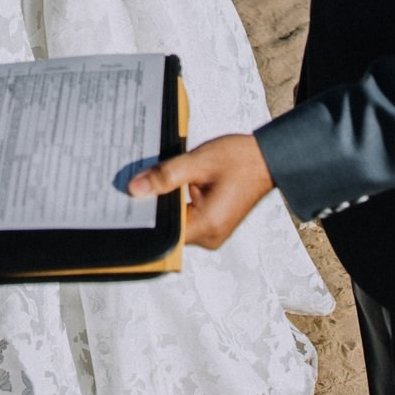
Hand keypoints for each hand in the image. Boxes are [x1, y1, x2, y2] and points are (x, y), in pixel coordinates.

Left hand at [127, 132, 274, 248]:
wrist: (267, 158)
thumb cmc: (240, 159)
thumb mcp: (197, 162)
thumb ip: (165, 177)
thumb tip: (135, 190)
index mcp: (208, 226)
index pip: (164, 235)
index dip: (144, 220)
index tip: (126, 208)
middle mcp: (210, 236)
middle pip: (168, 229)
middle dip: (153, 209)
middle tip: (136, 189)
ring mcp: (212, 232)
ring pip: (176, 223)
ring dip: (165, 204)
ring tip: (153, 183)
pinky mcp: (213, 223)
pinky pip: (186, 218)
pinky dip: (177, 203)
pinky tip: (170, 185)